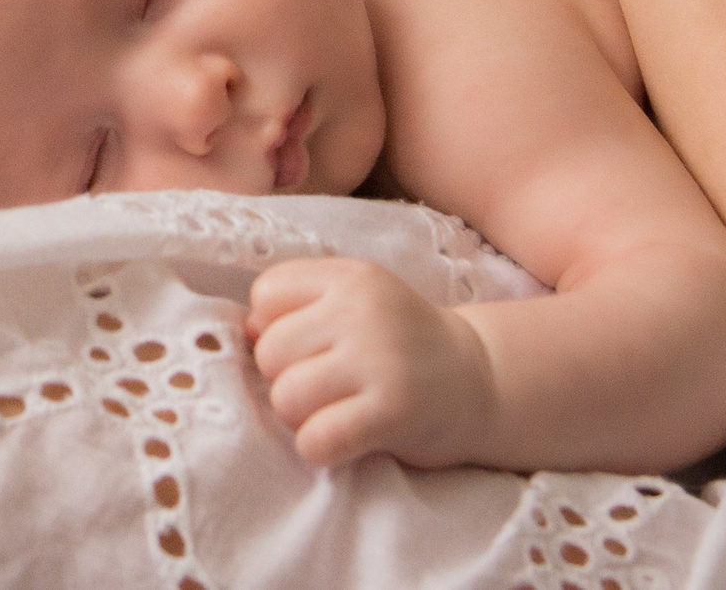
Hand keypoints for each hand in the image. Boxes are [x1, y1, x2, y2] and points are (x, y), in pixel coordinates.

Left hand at [244, 258, 496, 468]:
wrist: (481, 380)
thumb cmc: (400, 343)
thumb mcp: (355, 303)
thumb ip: (299, 307)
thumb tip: (244, 331)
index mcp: (349, 276)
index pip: (266, 294)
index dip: (274, 327)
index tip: (307, 346)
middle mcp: (362, 311)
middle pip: (269, 351)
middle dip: (284, 378)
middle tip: (323, 388)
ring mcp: (380, 360)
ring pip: (286, 397)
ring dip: (299, 417)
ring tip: (332, 413)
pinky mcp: (393, 412)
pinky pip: (317, 439)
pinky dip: (318, 449)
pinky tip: (341, 442)